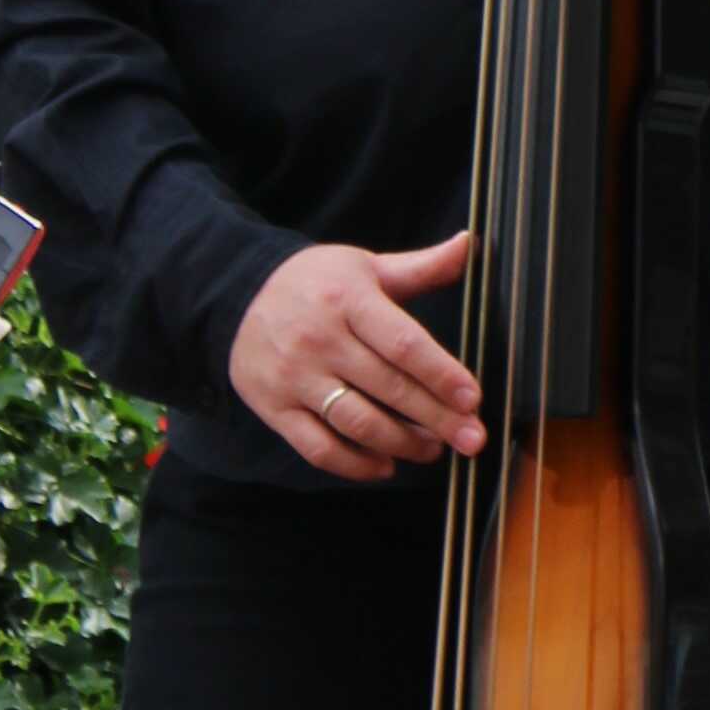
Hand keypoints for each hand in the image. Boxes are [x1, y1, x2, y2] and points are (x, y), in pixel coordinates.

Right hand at [228, 231, 485, 482]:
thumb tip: (470, 244)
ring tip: (434, 449)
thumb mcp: (366, 265)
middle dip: (435, 418)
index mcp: (348, 299)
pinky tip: (386, 466)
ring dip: (401, 443)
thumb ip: (421, 266)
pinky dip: (354, 465)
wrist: (236, 295)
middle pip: (387, 387)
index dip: (441, 373)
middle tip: (472, 439)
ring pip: (356, 422)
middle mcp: (320, 340)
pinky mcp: (274, 409)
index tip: (473, 399)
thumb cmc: (316, 281)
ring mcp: (294, 378)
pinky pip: (317, 447)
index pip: (403, 343)